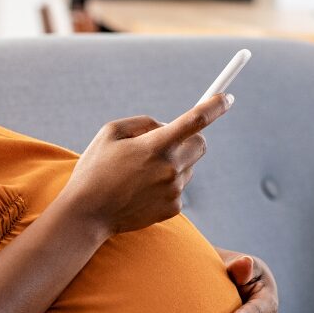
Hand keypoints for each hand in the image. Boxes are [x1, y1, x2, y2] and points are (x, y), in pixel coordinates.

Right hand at [62, 94, 232, 237]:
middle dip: (191, 137)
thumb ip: (143, 123)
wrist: (87, 214)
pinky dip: (166, 183)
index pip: (196, 121)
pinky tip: (142, 189)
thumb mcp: (110, 133)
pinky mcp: (173, 208)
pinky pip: (179, 186)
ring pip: (188, 166)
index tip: (226, 98)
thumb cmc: (95, 169)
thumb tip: (167, 126)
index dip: (214, 106)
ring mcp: (174, 190)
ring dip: (174, 162)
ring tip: (140, 172)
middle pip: (200, 143)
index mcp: (155, 145)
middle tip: (168, 139)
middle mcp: (170, 168)